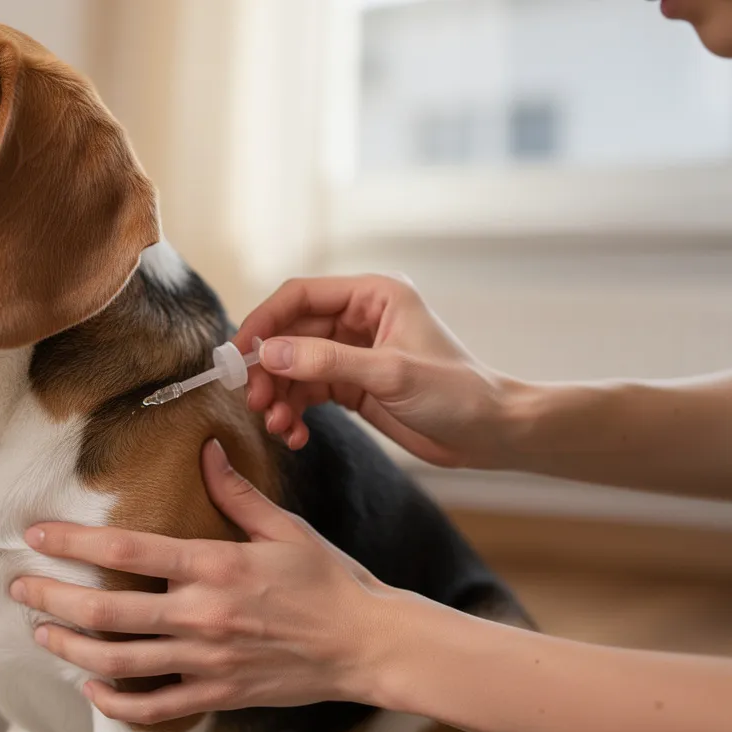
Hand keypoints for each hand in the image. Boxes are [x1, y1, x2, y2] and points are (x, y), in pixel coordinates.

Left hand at [9, 440, 415, 724]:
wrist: (368, 645)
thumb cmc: (329, 581)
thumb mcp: (284, 528)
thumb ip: (237, 492)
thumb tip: (207, 449)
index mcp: (217, 566)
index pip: (130, 551)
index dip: (74, 541)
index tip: (35, 533)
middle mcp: (204, 615)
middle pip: (109, 611)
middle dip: (53, 597)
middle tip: (18, 586)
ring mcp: (208, 661)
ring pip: (120, 662)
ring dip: (71, 647)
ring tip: (41, 630)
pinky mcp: (218, 694)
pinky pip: (155, 707)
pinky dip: (116, 704)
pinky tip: (92, 689)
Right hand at [233, 275, 514, 467]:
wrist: (492, 434)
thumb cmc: (457, 393)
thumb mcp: (390, 373)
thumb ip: (327, 361)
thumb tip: (270, 353)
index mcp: (372, 296)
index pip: (301, 296)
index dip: (264, 322)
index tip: (239, 354)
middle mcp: (358, 318)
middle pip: (290, 334)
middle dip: (269, 368)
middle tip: (256, 401)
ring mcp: (352, 352)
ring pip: (294, 366)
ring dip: (279, 396)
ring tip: (278, 426)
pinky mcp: (352, 384)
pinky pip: (307, 392)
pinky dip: (294, 413)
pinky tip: (296, 435)